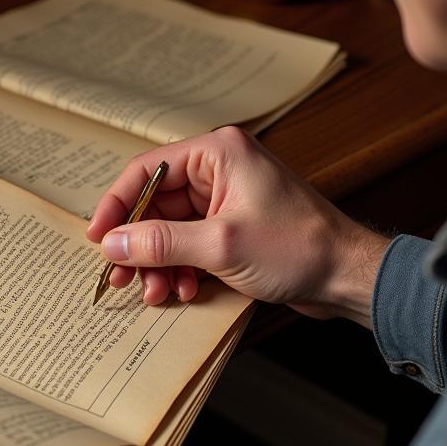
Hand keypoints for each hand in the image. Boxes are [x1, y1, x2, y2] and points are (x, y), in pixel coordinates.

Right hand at [86, 126, 387, 324]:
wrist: (349, 276)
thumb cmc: (299, 248)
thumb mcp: (220, 245)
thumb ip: (160, 242)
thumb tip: (111, 243)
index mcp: (217, 153)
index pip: (147, 170)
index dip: (117, 205)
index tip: (98, 238)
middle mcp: (219, 169)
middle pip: (156, 203)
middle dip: (139, 244)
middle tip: (122, 278)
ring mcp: (227, 198)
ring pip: (171, 228)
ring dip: (160, 262)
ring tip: (157, 292)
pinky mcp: (234, 225)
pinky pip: (190, 243)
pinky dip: (181, 267)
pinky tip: (184, 290)